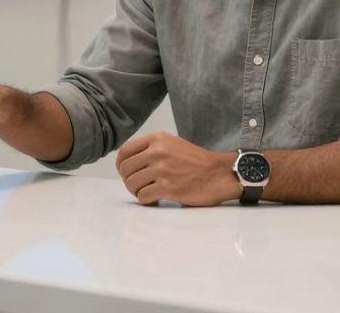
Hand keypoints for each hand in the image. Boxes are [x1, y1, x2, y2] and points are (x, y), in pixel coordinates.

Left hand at [114, 132, 239, 205]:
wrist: (219, 174)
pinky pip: (143, 196)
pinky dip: (146, 200)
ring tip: (147, 192)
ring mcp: (162, 170)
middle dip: (128, 180)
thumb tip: (128, 161)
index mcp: (157, 139)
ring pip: (132, 183)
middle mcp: (157, 152)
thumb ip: (151, 148)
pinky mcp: (168, 188)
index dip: (120, 164)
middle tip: (138, 186)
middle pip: (125, 169)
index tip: (124, 172)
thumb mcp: (173, 144)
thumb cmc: (197, 161)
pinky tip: (155, 199)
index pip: (125, 151)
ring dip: (137, 191)